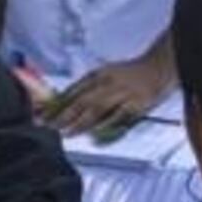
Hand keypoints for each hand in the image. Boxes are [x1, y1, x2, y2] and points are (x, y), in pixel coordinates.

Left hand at [43, 56, 174, 135]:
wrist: (159, 67)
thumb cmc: (130, 73)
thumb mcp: (105, 73)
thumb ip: (86, 87)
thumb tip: (60, 102)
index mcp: (99, 74)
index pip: (73, 90)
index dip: (57, 104)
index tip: (42, 116)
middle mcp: (110, 82)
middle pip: (83, 101)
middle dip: (64, 116)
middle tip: (51, 127)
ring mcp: (124, 93)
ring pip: (98, 109)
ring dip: (81, 123)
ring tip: (67, 133)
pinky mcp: (138, 104)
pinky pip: (119, 116)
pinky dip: (106, 125)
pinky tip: (95, 133)